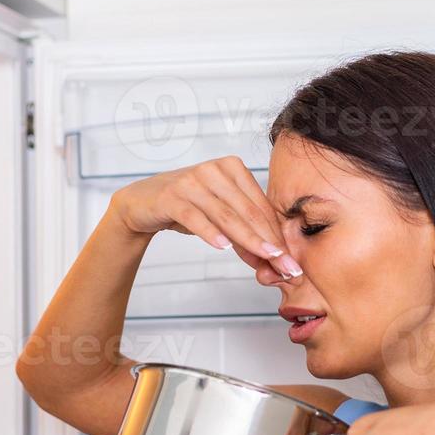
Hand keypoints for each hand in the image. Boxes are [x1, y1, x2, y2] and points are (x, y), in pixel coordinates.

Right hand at [105, 156, 302, 280]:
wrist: (143, 202)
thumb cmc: (187, 207)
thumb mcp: (220, 218)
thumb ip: (245, 235)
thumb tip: (274, 261)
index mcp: (233, 168)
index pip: (261, 206)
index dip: (278, 235)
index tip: (291, 260)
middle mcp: (214, 170)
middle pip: (248, 211)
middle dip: (270, 242)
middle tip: (286, 266)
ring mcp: (192, 181)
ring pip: (226, 215)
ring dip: (248, 240)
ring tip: (267, 259)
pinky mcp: (172, 196)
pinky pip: (195, 217)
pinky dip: (210, 232)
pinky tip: (223, 247)